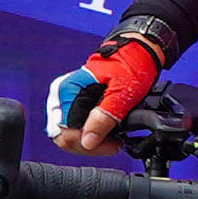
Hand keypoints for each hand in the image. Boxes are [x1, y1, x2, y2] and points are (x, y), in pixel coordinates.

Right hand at [46, 35, 165, 155]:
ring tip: (113, 140)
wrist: (137, 53)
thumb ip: (103, 118)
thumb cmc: (129, 65)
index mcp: (66, 90)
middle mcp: (60, 95)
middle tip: (114, 143)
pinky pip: (75, 128)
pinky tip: (106, 133)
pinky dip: (91, 135)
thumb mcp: (120, 94)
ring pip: (68, 135)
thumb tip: (87, 142)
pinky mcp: (74, 103)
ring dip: (90, 142)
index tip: (112, 144)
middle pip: (63, 137)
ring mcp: (65, 99)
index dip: (88, 144)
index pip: (64, 133)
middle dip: (89, 145)